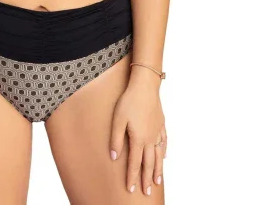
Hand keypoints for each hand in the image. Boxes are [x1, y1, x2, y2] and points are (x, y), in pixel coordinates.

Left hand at [109, 79, 166, 194]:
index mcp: (138, 139)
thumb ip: (116, 139)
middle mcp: (150, 138)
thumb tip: (114, 157)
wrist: (145, 86)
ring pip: (158, 155)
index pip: (135, 163)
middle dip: (147, 179)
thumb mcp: (118, 120)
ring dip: (157, 170)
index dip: (132, 177)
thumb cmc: (129, 101)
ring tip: (157, 181)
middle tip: (147, 192)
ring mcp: (157, 131)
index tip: (131, 188)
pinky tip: (164, 157)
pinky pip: (164, 142)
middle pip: (148, 163)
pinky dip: (164, 152)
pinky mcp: (161, 124)